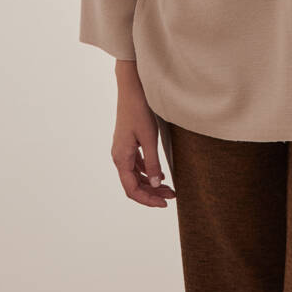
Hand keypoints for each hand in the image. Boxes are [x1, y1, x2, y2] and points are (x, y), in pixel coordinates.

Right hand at [111, 63, 176, 207]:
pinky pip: (136, 164)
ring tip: (169, 188)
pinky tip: (159, 174)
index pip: (132, 189)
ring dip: (150, 184)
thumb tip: (154, 185)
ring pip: (135, 175)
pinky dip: (147, 172)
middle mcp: (119, 156)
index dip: (147, 200)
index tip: (164, 203)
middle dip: (151, 193)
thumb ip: (151, 162)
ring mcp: (122, 150)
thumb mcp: (149, 138)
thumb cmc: (139, 110)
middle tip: (172, 196)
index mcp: (121, 158)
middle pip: (133, 184)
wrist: (132, 88)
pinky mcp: (127, 143)